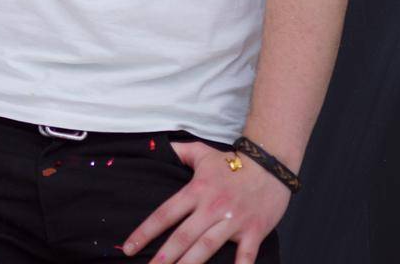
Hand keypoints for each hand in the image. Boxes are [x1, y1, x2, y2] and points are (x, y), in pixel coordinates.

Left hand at [122, 140, 291, 263]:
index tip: (128, 246)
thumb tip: (156, 146)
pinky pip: (245, 255)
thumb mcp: (202, 153)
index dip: (145, 232)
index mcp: (196, 191)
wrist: (270, 166)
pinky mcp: (254, 232)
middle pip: (183, 236)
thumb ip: (179, 151)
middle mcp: (211, 208)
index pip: (164, 214)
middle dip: (164, 255)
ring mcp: (233, 221)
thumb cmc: (234, 162)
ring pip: (207, 247)